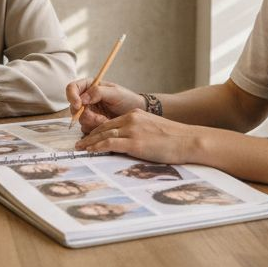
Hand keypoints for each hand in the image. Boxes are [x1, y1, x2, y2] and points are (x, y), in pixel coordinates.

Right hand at [66, 78, 142, 132]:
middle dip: (86, 114)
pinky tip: (106, 124)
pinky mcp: (91, 123)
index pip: (72, 88)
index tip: (79, 105)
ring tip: (106, 119)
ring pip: (80, 119)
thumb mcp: (115, 93)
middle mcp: (86, 99)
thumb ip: (98, 92)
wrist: (135, 113)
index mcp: (89, 86)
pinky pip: (86, 128)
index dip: (72, 97)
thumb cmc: (127, 99)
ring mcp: (88, 112)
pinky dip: (95, 128)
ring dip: (93, 122)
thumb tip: (82, 98)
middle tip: (99, 118)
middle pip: (73, 107)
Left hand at [73, 110, 204, 165]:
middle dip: (90, 136)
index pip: (111, 122)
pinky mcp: (135, 142)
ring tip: (80, 149)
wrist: (188, 140)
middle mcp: (131, 119)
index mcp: (135, 115)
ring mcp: (132, 130)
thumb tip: (129, 143)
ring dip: (89, 142)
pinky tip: (89, 151)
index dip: (97, 130)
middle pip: (104, 127)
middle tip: (79, 144)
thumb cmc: (175, 139)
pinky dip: (97, 147)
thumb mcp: (153, 129)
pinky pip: (109, 143)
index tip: (89, 137)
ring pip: (103, 134)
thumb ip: (139, 132)